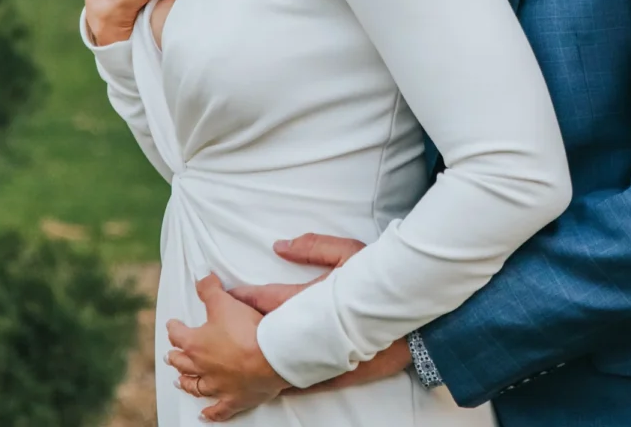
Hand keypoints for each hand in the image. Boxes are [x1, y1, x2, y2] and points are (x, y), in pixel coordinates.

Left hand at [166, 275, 288, 421]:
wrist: (269, 358)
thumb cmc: (246, 330)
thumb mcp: (225, 302)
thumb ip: (210, 289)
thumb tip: (201, 278)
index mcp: (195, 343)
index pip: (178, 334)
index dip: (174, 328)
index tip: (173, 325)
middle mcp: (201, 367)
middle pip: (182, 363)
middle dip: (175, 357)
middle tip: (171, 355)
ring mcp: (216, 385)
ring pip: (195, 386)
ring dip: (186, 383)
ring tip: (180, 381)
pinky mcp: (233, 399)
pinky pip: (218, 410)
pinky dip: (210, 413)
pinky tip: (205, 414)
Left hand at [227, 234, 406, 396]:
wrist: (412, 319)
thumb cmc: (380, 281)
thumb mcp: (350, 253)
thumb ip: (314, 247)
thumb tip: (279, 246)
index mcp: (308, 298)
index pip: (267, 297)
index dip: (244, 296)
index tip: (226, 294)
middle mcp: (309, 328)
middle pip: (266, 330)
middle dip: (239, 329)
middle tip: (218, 330)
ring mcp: (319, 352)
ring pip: (278, 358)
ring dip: (256, 358)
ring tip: (235, 360)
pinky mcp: (332, 369)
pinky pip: (301, 377)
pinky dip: (284, 379)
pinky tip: (271, 384)